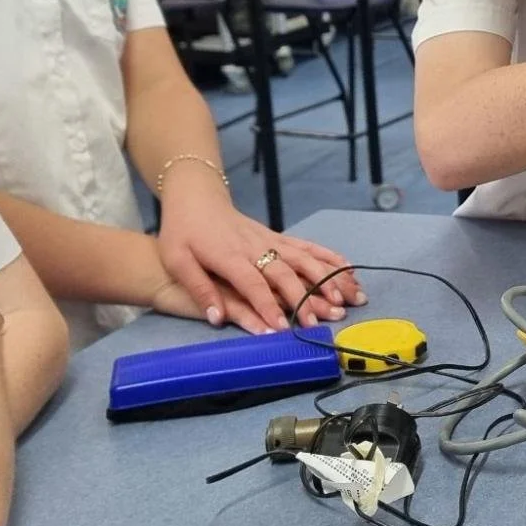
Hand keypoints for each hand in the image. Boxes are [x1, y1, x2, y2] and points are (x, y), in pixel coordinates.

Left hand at [156, 185, 362, 331]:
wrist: (196, 197)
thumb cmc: (183, 231)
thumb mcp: (178, 259)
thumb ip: (198, 288)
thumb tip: (215, 317)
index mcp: (229, 255)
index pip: (253, 283)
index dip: (268, 306)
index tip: (282, 328)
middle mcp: (255, 247)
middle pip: (286, 273)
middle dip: (304, 299)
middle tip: (317, 323)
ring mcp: (270, 240)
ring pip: (305, 259)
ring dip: (327, 279)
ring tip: (345, 299)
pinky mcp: (278, 237)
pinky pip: (308, 247)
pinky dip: (329, 258)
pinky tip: (347, 270)